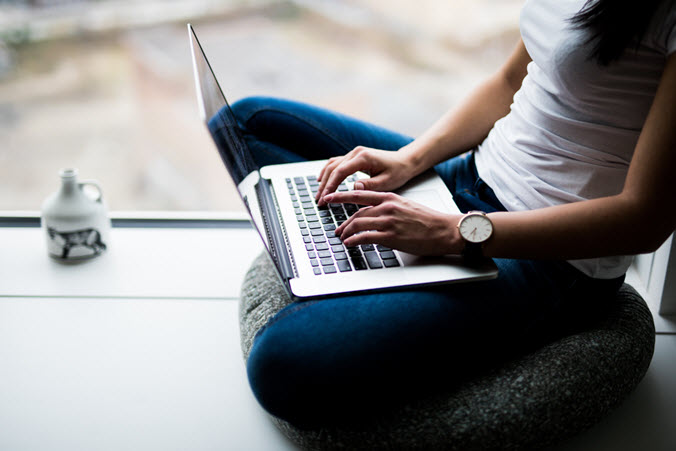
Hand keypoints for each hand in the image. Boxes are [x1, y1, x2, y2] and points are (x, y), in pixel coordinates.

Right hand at [316, 146, 414, 205]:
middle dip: (324, 185)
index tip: (325, 199)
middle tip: (319, 201)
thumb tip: (354, 188)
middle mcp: (356, 152)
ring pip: (332, 165)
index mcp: (363, 157)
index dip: (330, 186)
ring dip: (324, 179)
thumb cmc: (398, 172)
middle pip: (333, 168)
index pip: (340, 172)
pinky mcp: (354, 156)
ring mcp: (354, 153)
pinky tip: (322, 181)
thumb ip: (370, 185)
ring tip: (319, 194)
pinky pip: (336, 163)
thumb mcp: (387, 182)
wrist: (404, 161)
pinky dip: (327, 172)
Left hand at [323, 190, 463, 255]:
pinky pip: (366, 237)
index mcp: (390, 198)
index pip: (360, 194)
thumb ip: (388, 207)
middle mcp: (387, 207)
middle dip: (344, 222)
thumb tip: (374, 213)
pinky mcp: (391, 237)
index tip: (329, 197)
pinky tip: (350, 243)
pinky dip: (354, 240)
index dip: (341, 196)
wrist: (445, 230)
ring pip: (358, 224)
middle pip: (357, 213)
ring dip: (347, 232)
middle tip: (338, 229)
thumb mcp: (406, 206)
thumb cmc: (428, 220)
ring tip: (342, 238)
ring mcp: (389, 222)